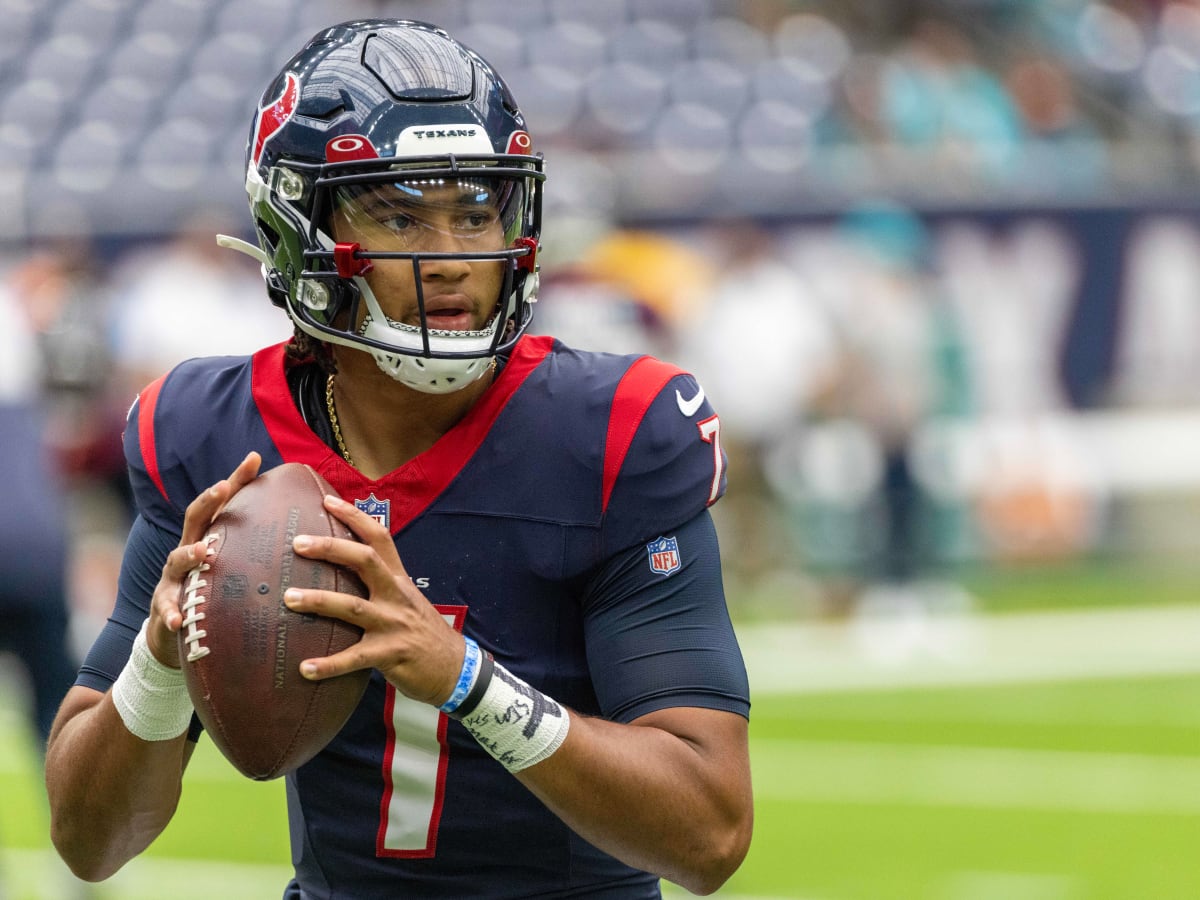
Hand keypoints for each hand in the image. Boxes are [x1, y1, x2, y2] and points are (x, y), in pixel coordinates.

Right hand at [145, 451, 261, 666]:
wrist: (177, 627)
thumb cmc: (213, 589)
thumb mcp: (235, 566)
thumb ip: (260, 548)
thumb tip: (307, 534)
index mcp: (209, 537)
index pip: (223, 503)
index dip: (237, 479)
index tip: (255, 458)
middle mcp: (188, 549)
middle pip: (195, 518)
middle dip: (208, 501)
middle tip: (223, 487)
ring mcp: (174, 576)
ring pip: (177, 559)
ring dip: (189, 554)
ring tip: (203, 553)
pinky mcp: (165, 605)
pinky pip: (166, 608)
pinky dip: (171, 612)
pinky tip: (179, 619)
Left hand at [284, 494, 463, 706]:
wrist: (454, 667)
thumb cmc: (423, 631)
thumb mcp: (407, 599)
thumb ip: (380, 584)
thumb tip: (342, 570)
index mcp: (399, 579)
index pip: (379, 537)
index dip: (355, 516)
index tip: (327, 501)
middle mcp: (396, 596)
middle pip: (364, 561)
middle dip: (331, 548)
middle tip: (298, 543)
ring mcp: (393, 624)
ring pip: (352, 607)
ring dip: (319, 600)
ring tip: (289, 598)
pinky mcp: (389, 654)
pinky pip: (354, 658)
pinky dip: (329, 664)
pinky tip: (305, 669)